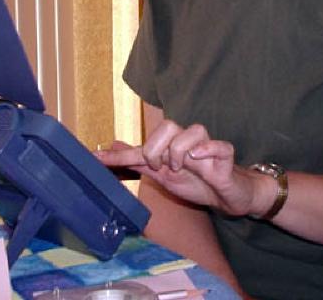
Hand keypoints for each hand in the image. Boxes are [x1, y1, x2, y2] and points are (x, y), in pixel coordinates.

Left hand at [96, 120, 264, 215]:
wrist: (228, 196)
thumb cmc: (197, 181)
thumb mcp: (162, 175)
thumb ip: (139, 163)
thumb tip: (111, 150)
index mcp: (170, 147)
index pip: (143, 144)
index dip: (118, 155)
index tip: (94, 160)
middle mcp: (187, 142)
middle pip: (168, 127)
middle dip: (158, 150)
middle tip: (162, 167)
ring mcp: (207, 147)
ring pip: (192, 131)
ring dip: (181, 152)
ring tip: (183, 168)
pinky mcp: (225, 156)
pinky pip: (219, 145)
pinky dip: (208, 149)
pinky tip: (199, 158)